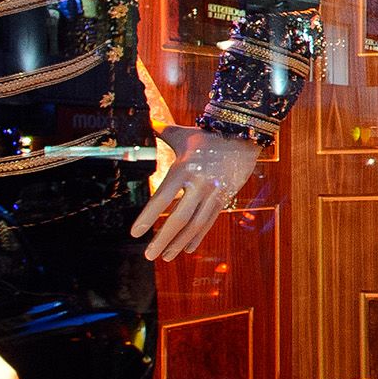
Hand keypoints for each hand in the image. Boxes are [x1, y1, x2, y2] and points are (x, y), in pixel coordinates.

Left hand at [132, 125, 259, 261]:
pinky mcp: (224, 199)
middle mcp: (199, 184)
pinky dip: (197, 237)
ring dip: (179, 243)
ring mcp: (213, 193)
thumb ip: (162, 132)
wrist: (242, 137)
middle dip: (163, 239)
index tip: (135, 233)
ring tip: (166, 257)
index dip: (148, 217)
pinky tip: (187, 249)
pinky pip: (209, 222)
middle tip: (149, 256)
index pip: (162, 198)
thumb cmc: (207, 136)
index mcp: (184, 169)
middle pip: (179, 218)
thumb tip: (147, 121)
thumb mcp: (182, 134)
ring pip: (195, 224)